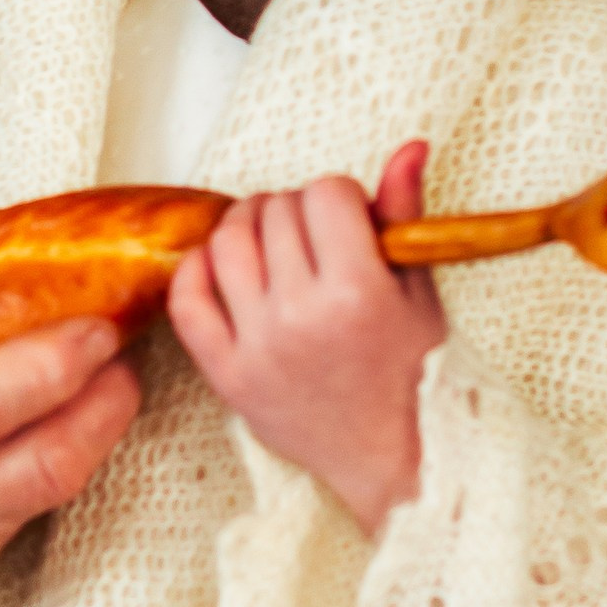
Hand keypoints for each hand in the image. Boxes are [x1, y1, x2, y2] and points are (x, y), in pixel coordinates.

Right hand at [0, 188, 140, 606]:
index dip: (48, 365)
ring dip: (98, 425)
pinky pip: (30, 505)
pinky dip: (63, 449)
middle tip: (129, 332)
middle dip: (105, 399)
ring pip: (50, 491)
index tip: (95, 320)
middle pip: (41, 464)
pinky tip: (68, 402)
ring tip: (114, 359)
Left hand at [166, 140, 442, 534]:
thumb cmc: (412, 374)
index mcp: (358, 292)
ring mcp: (256, 346)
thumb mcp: (420, 293)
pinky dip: (199, 269)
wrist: (390, 458)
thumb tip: (408, 147)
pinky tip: (227, 269)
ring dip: (248, 227)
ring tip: (273, 245)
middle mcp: (300, 316)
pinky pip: (187, 298)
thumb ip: (404, 216)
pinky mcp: (225, 374)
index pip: (325, 194)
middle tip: (315, 237)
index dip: (340, 198)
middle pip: (276, 211)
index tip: (350, 221)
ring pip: (227, 242)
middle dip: (297, 211)